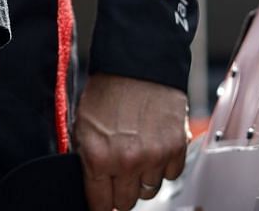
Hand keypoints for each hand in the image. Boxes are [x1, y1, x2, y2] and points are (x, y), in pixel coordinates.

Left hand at [75, 73, 189, 209]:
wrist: (138, 62)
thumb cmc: (108, 87)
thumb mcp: (82, 122)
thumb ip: (86, 155)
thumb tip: (90, 179)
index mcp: (98, 156)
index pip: (99, 202)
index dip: (99, 203)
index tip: (101, 201)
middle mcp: (127, 161)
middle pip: (125, 202)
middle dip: (119, 192)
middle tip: (118, 176)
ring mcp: (154, 157)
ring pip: (149, 191)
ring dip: (142, 180)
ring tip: (137, 157)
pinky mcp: (176, 148)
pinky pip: (171, 175)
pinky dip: (164, 167)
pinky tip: (154, 149)